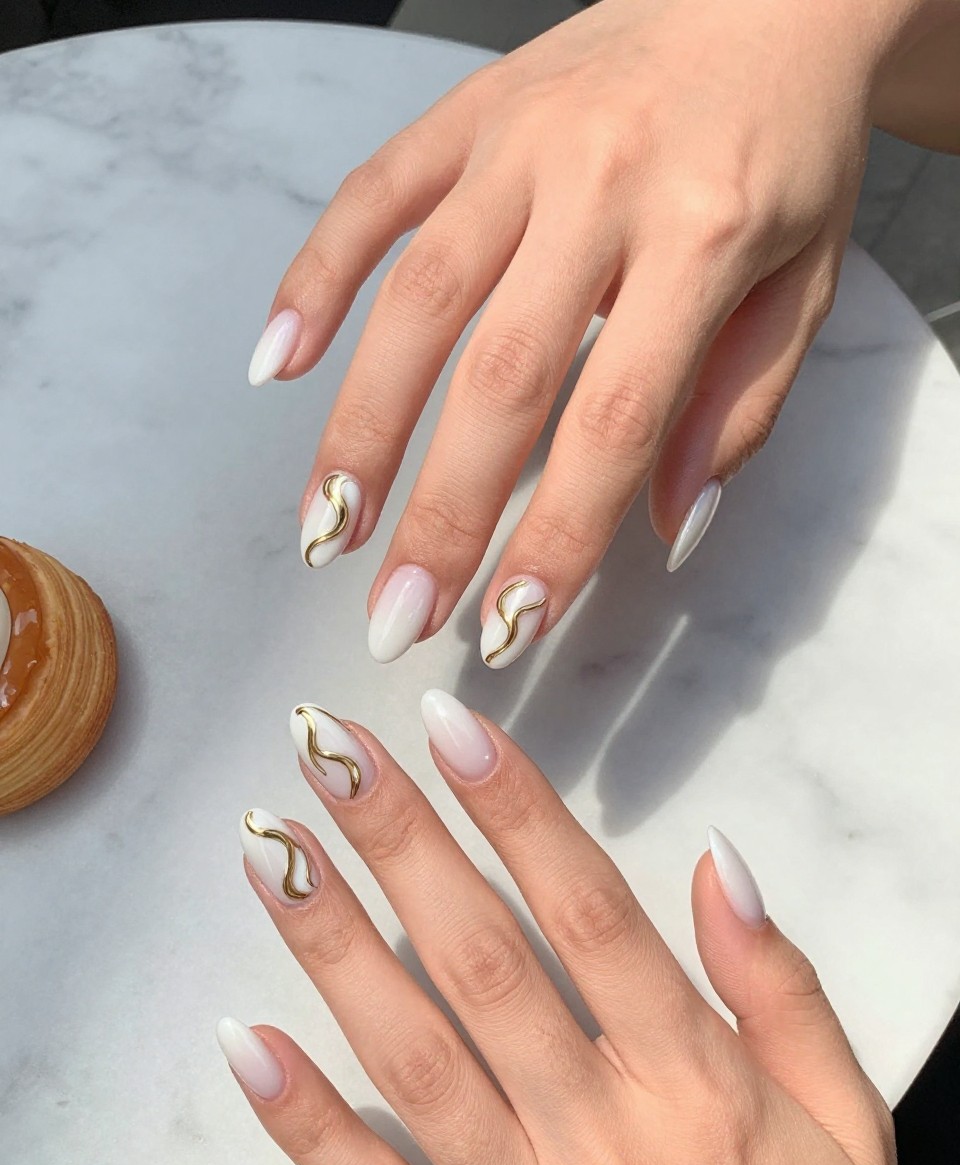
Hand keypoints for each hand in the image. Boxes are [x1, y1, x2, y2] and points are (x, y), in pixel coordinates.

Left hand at [219, 691, 912, 1164]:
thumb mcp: (849, 1127)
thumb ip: (784, 991)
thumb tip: (719, 864)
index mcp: (694, 1085)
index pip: (589, 912)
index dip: (515, 811)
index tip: (448, 728)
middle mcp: (598, 1139)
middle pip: (482, 961)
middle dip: (399, 842)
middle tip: (326, 749)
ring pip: (413, 1059)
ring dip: (333, 946)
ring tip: (271, 851)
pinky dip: (304, 1123)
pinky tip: (243, 1040)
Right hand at [247, 0, 940, 668]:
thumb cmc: (791, 150)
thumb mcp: (806, 282)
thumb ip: (739, 407)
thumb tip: (665, 530)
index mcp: (703, 234)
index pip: (614, 420)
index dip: (555, 535)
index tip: (510, 624)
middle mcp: (600, 182)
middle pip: (500, 374)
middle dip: (440, 510)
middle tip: (395, 613)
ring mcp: (519, 140)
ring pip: (416, 296)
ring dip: (361, 423)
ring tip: (325, 526)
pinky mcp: (466, 112)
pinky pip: (371, 195)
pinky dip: (313, 278)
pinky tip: (274, 365)